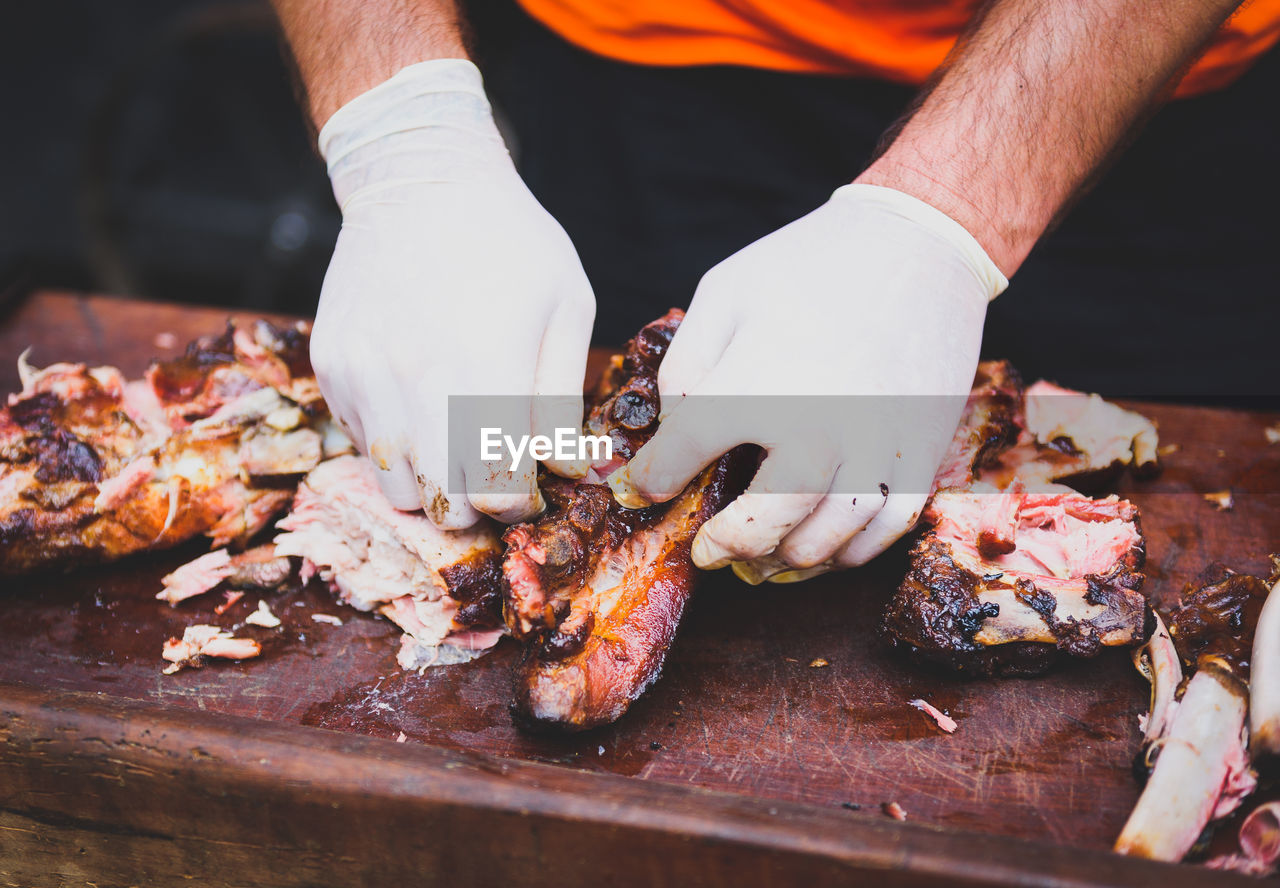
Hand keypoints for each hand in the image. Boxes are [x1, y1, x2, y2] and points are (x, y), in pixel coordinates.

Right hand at [312, 60, 593, 528]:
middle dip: (475, 508)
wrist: (419, 177)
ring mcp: (364, 372)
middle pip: (443, 503)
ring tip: (455, 444)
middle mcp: (416, 378)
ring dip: (430, 482)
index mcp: (487, 366)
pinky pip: (360, 441)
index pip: (496, 491)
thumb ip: (561, 399)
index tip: (528, 490)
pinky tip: (418, 400)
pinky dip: (393, 442)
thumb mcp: (567, 307)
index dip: (517, 506)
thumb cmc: (511, 242)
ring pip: (394, 484)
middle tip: (494, 479)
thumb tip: (565, 472)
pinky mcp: (331, 364)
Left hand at [613, 184, 1006, 580]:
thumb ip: (688, 364)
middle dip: (723, 546)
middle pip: (760, 526)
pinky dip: (848, 553)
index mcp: (755, 387)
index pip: (682, 458)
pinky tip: (821, 546)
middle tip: (706, 551)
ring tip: (760, 559)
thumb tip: (675, 425)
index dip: (650, 481)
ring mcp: (873, 451)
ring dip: (784, 561)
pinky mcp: (920, 457)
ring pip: (824, 542)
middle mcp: (815, 431)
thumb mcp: (725, 292)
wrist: (919, 245)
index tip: (639, 490)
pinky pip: (883, 531)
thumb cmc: (811, 264)